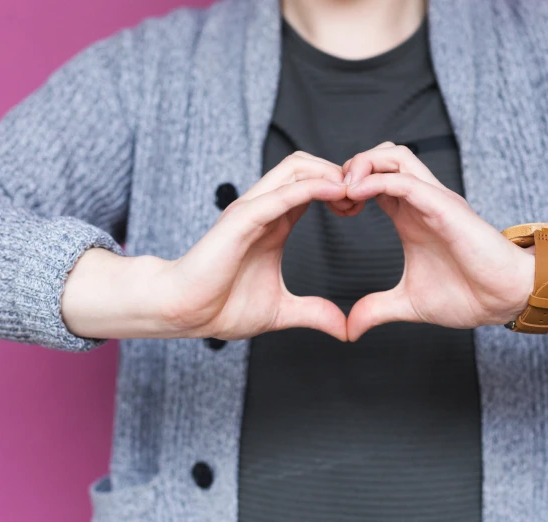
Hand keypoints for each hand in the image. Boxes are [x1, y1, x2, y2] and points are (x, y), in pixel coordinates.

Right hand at [157, 152, 349, 340]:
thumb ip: (314, 313)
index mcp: (275, 223)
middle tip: (363, 197)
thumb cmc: (221, 307)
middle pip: (307, 166)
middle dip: (340, 174)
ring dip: (330, 174)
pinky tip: (336, 193)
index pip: (313, 186)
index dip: (341, 190)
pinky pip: (281, 192)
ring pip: (296, 167)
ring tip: (353, 194)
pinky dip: (312, 187)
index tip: (361, 208)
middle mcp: (264, 209)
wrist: (184, 313)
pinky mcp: (242, 219)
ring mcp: (252, 210)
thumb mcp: (282, 311)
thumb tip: (345, 329)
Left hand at [342, 143, 534, 340]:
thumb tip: (350, 328)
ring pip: (394, 155)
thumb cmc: (468, 295)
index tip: (329, 209)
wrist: (505, 299)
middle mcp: (420, 201)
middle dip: (349, 167)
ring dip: (362, 165)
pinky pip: (407, 179)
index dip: (345, 186)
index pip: (372, 180)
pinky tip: (355, 195)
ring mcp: (433, 200)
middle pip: (381, 156)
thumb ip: (376, 309)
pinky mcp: (444, 206)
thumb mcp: (407, 304)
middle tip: (331, 197)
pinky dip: (377, 180)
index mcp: (409, 216)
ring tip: (342, 191)